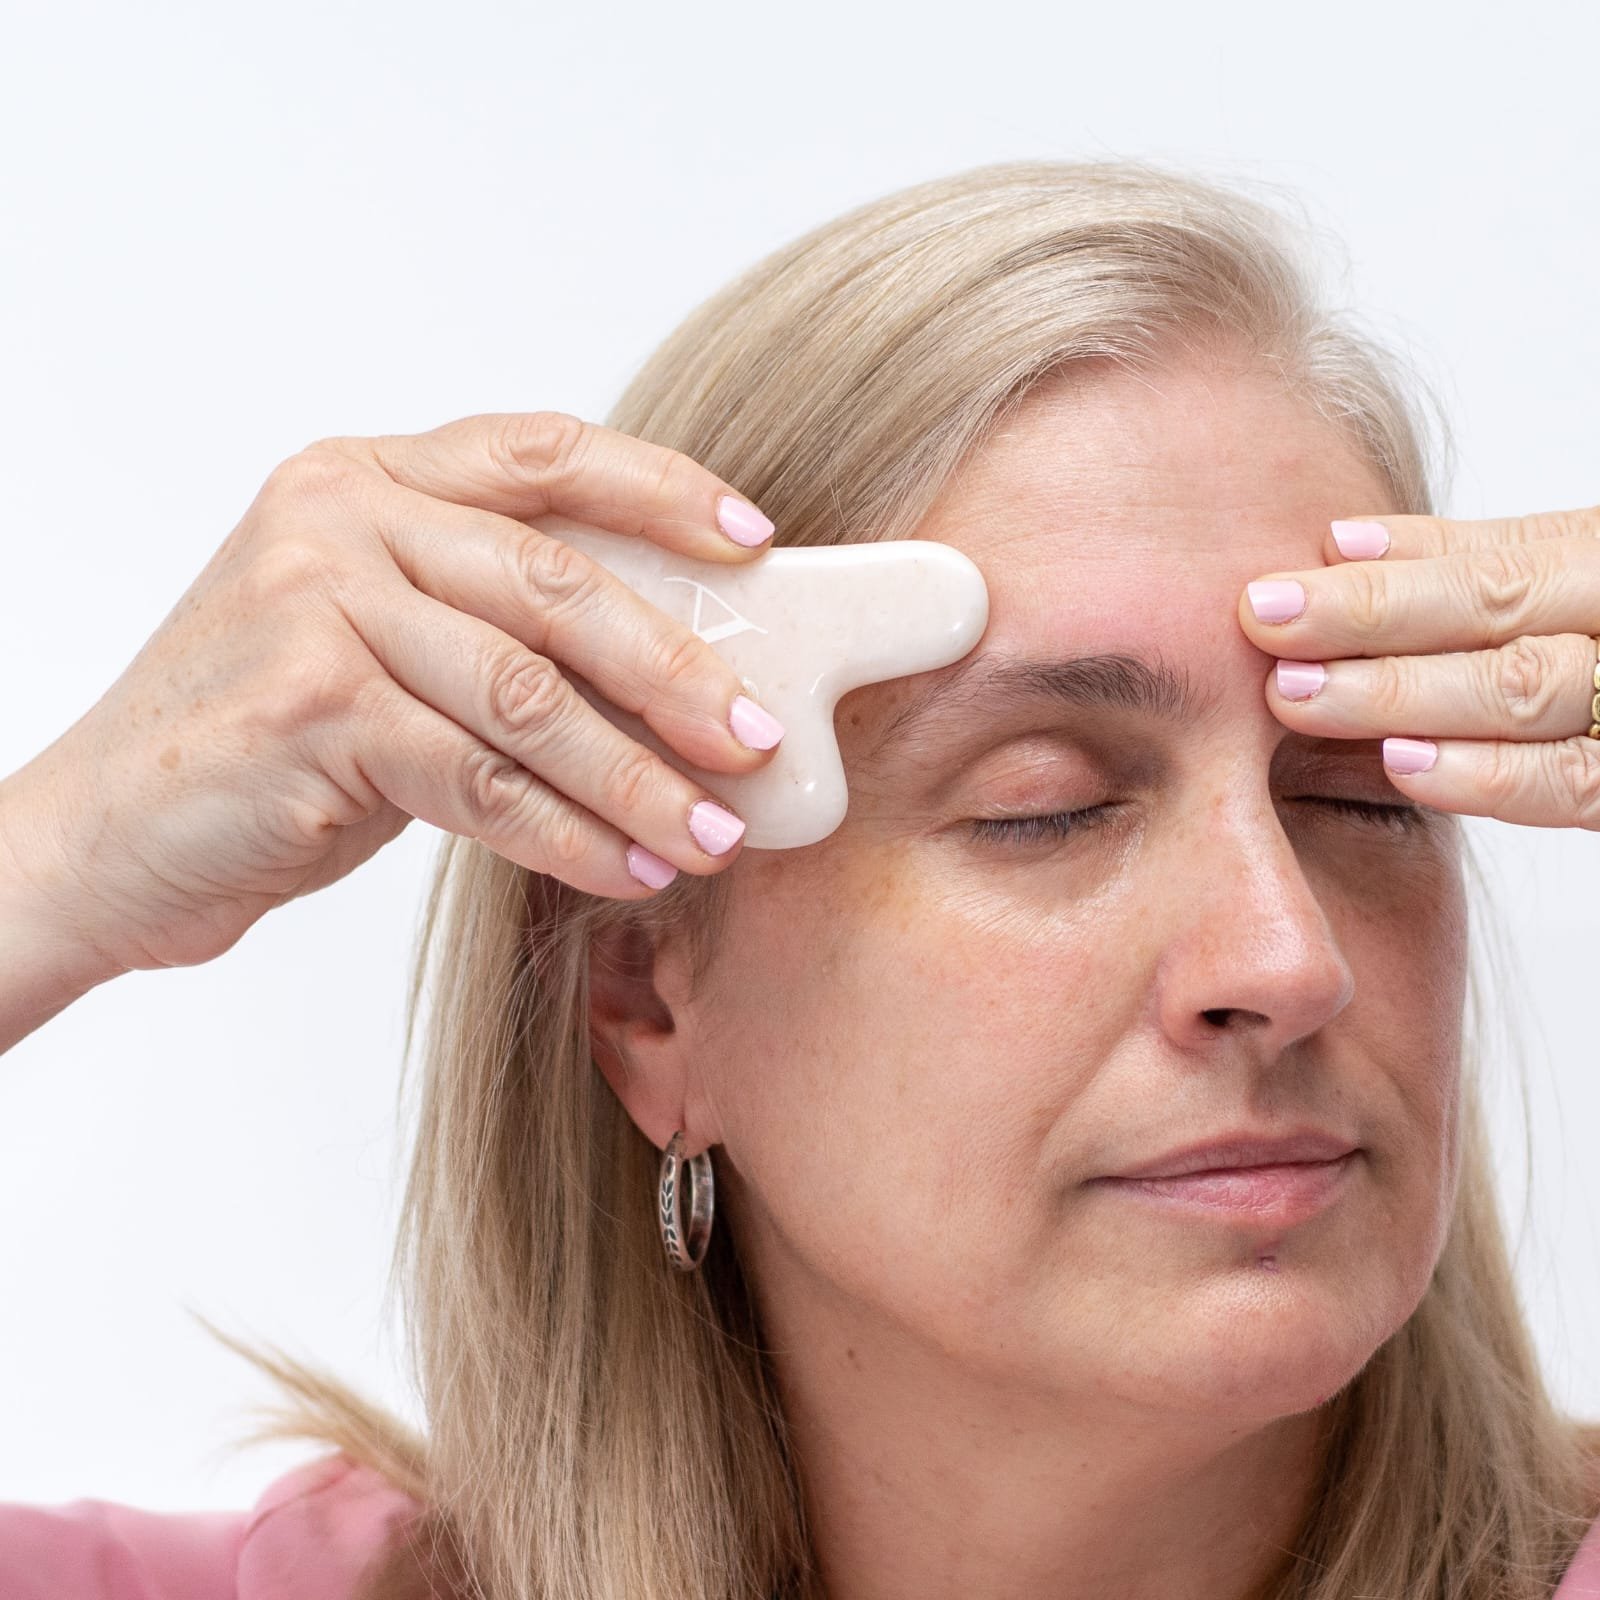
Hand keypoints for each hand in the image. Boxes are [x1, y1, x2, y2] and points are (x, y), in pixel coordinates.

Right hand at [1, 411, 785, 979]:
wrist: (107, 834)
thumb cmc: (264, 743)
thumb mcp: (378, 647)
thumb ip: (489, 628)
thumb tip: (668, 681)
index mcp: (367, 480)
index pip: (543, 454)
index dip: (662, 489)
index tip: (754, 541)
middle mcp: (339, 519)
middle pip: (555, 583)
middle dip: (673, 670)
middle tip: (757, 738)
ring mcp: (315, 606)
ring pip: (527, 694)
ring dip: (637, 776)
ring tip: (712, 833)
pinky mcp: (307, 708)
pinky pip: (478, 779)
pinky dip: (567, 834)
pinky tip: (629, 869)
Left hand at [1236, 506, 1599, 828]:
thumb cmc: (1598, 627)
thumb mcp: (1570, 576)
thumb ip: (1474, 560)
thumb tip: (1342, 543)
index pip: (1489, 563)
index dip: (1377, 578)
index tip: (1266, 592)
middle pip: (1499, 611)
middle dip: (1371, 621)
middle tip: (1264, 630)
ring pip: (1530, 690)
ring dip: (1406, 692)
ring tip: (1303, 696)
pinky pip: (1577, 782)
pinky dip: (1491, 774)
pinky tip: (1405, 765)